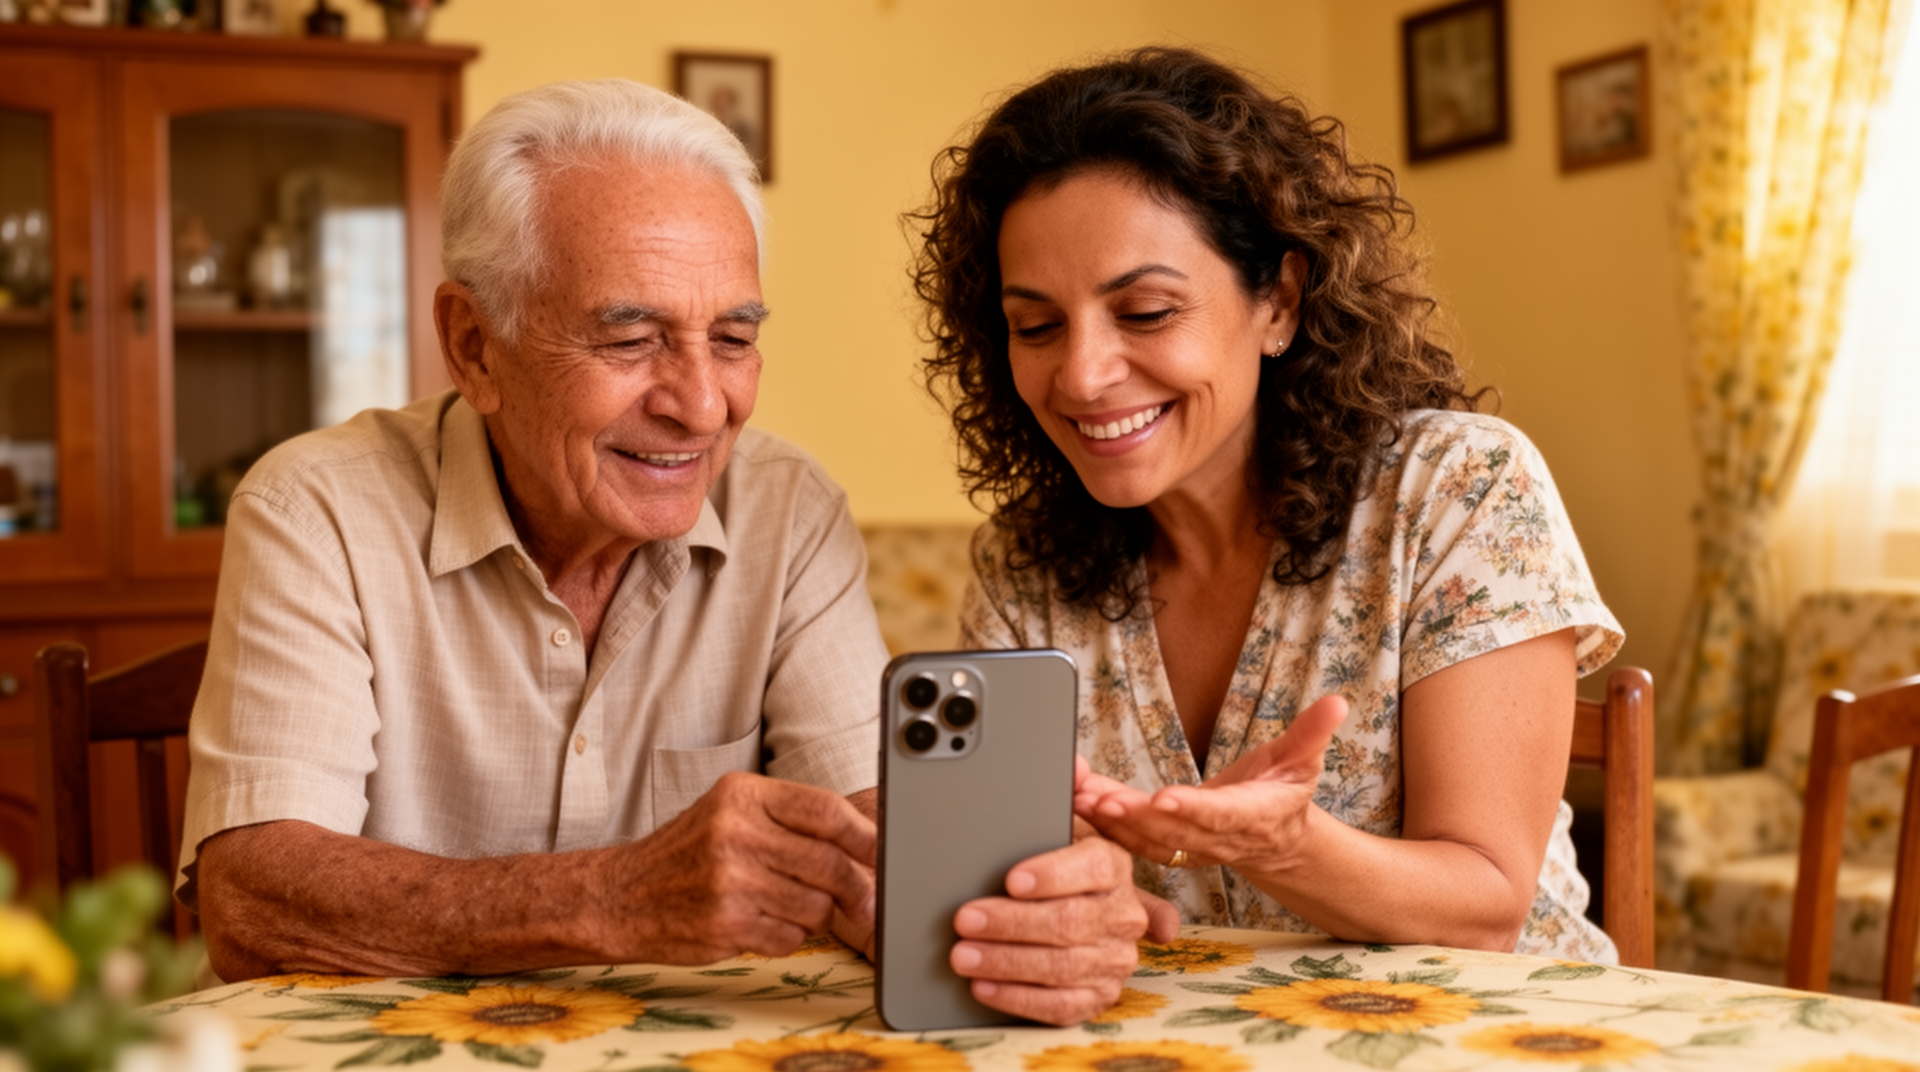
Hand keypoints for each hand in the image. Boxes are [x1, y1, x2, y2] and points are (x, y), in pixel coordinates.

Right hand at [606, 771, 874, 962]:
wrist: (620, 896)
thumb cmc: (687, 854)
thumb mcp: (731, 814)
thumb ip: (791, 822)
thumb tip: (867, 845)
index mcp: (743, 795)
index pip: (825, 810)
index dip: (865, 835)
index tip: (886, 853)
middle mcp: (735, 832)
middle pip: (829, 863)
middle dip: (856, 888)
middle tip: (868, 902)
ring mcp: (729, 880)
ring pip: (815, 905)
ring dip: (816, 915)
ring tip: (790, 908)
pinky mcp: (726, 924)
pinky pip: (790, 937)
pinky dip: (788, 937)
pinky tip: (763, 924)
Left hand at [947, 837, 1147, 1024]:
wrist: (1071, 908)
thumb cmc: (1049, 872)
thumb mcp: (1050, 841)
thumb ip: (1035, 837)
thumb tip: (1004, 830)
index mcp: (1114, 866)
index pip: (1093, 867)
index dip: (1052, 875)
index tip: (1012, 880)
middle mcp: (1123, 914)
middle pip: (1070, 920)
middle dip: (1012, 922)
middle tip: (966, 920)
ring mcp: (1115, 959)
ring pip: (1062, 966)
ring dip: (1006, 962)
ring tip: (963, 955)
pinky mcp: (1100, 996)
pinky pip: (1060, 1006)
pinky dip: (1017, 998)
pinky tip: (983, 986)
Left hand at [1073, 694, 1346, 877]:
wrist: (1275, 838)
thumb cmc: (1285, 793)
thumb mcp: (1304, 760)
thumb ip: (1312, 733)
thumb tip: (1338, 702)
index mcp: (1252, 817)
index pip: (1220, 814)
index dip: (1192, 809)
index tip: (1162, 797)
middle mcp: (1218, 837)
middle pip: (1174, 831)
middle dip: (1135, 817)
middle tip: (1100, 800)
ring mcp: (1191, 846)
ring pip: (1147, 839)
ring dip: (1111, 822)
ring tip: (1079, 800)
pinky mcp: (1169, 844)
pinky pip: (1134, 839)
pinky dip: (1106, 823)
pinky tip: (1078, 802)